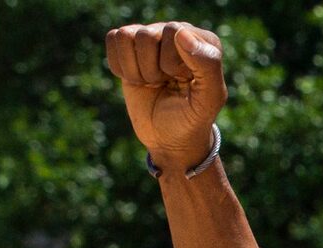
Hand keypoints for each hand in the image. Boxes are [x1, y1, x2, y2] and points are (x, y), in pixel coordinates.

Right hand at [105, 21, 225, 172]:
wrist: (168, 139)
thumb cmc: (192, 119)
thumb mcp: (209, 100)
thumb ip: (208, 65)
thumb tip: (181, 32)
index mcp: (205, 41)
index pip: (174, 32)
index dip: (172, 64)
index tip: (183, 82)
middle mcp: (179, 32)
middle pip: (147, 35)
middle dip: (152, 69)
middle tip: (165, 84)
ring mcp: (154, 36)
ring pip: (127, 36)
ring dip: (137, 70)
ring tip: (153, 82)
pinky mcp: (130, 45)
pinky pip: (113, 39)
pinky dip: (121, 66)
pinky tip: (137, 79)